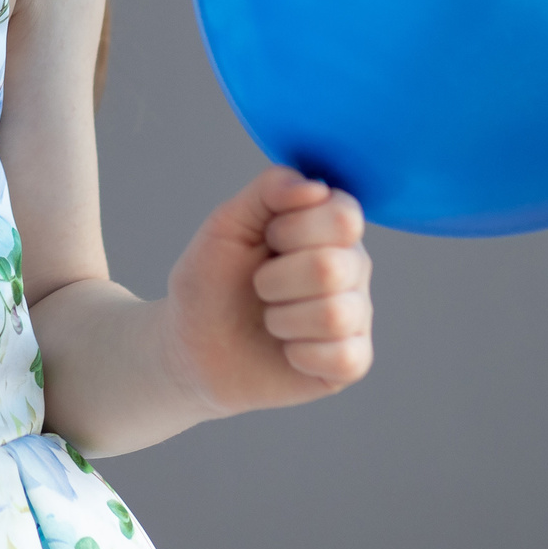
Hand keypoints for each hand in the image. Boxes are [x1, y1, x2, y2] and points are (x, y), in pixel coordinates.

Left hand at [164, 166, 372, 419]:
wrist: (192, 345)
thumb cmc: (212, 280)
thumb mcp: (227, 224)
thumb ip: (268, 189)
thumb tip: (315, 187)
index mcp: (328, 227)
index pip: (344, 215)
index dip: (293, 229)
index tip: (267, 239)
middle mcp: (351, 267)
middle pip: (334, 267)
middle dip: (275, 280)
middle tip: (260, 285)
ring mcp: (355, 314)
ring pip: (336, 315)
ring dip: (282, 319)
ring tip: (270, 318)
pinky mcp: (351, 361)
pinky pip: (344, 357)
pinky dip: (299, 354)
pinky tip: (286, 349)